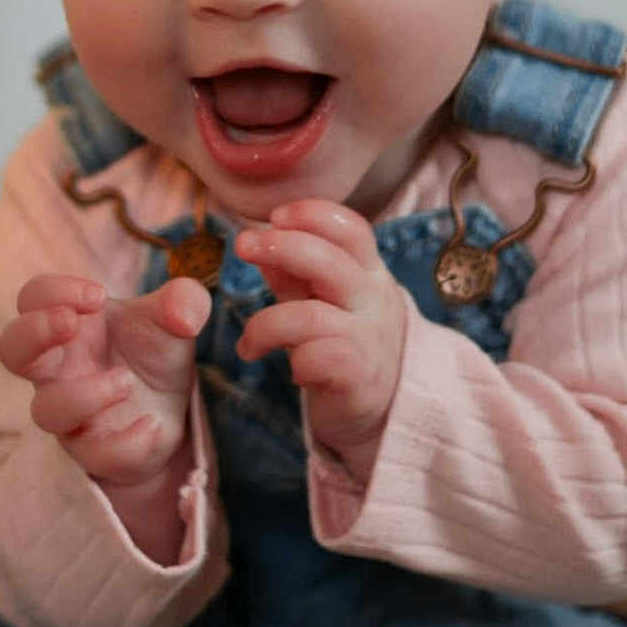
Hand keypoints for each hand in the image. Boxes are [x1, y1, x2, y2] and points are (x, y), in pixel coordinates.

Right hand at [0, 273, 211, 485]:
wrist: (172, 412)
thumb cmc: (152, 355)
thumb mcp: (175, 321)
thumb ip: (184, 303)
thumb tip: (183, 313)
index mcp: (68, 327)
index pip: (32, 298)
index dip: (54, 291)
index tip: (98, 296)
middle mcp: (58, 370)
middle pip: (11, 350)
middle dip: (33, 332)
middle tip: (70, 322)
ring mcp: (71, 414)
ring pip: (47, 411)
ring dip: (84, 394)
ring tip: (125, 381)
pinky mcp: (95, 452)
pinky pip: (96, 455)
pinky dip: (127, 442)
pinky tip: (153, 425)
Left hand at [233, 199, 407, 486]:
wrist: (383, 412)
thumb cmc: (345, 345)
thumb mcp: (320, 300)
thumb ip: (291, 271)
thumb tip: (256, 238)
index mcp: (368, 273)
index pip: (351, 229)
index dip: (312, 214)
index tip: (274, 217)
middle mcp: (373, 299)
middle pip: (330, 260)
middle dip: (282, 246)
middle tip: (243, 247)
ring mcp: (369, 338)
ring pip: (311, 315)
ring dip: (265, 324)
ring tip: (249, 343)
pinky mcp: (359, 377)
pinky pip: (318, 358)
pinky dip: (294, 360)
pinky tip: (289, 370)